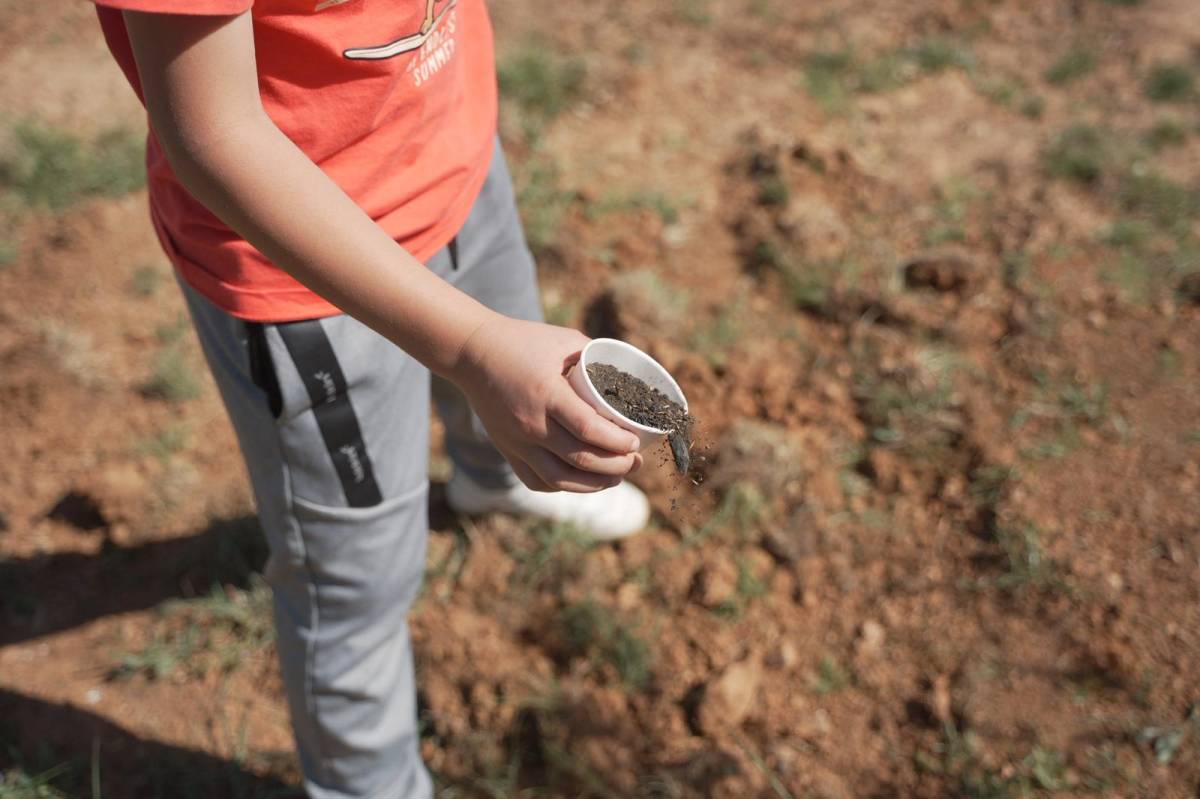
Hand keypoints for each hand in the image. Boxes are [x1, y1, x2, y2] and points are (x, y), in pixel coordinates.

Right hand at [449, 316, 643, 491]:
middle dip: (616, 467)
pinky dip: (563, 486)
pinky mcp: (507, 450)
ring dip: (594, 485)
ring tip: (616, 478)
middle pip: (580, 459)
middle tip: (635, 462)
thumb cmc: (522, 341)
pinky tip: (582, 480)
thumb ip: (596, 358)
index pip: (589, 430)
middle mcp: (531, 424)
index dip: (618, 443)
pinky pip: (537, 481)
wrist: (472, 353)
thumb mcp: (564, 341)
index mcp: (547, 395)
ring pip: (560, 479)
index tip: (636, 443)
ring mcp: (517, 442)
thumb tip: (628, 376)